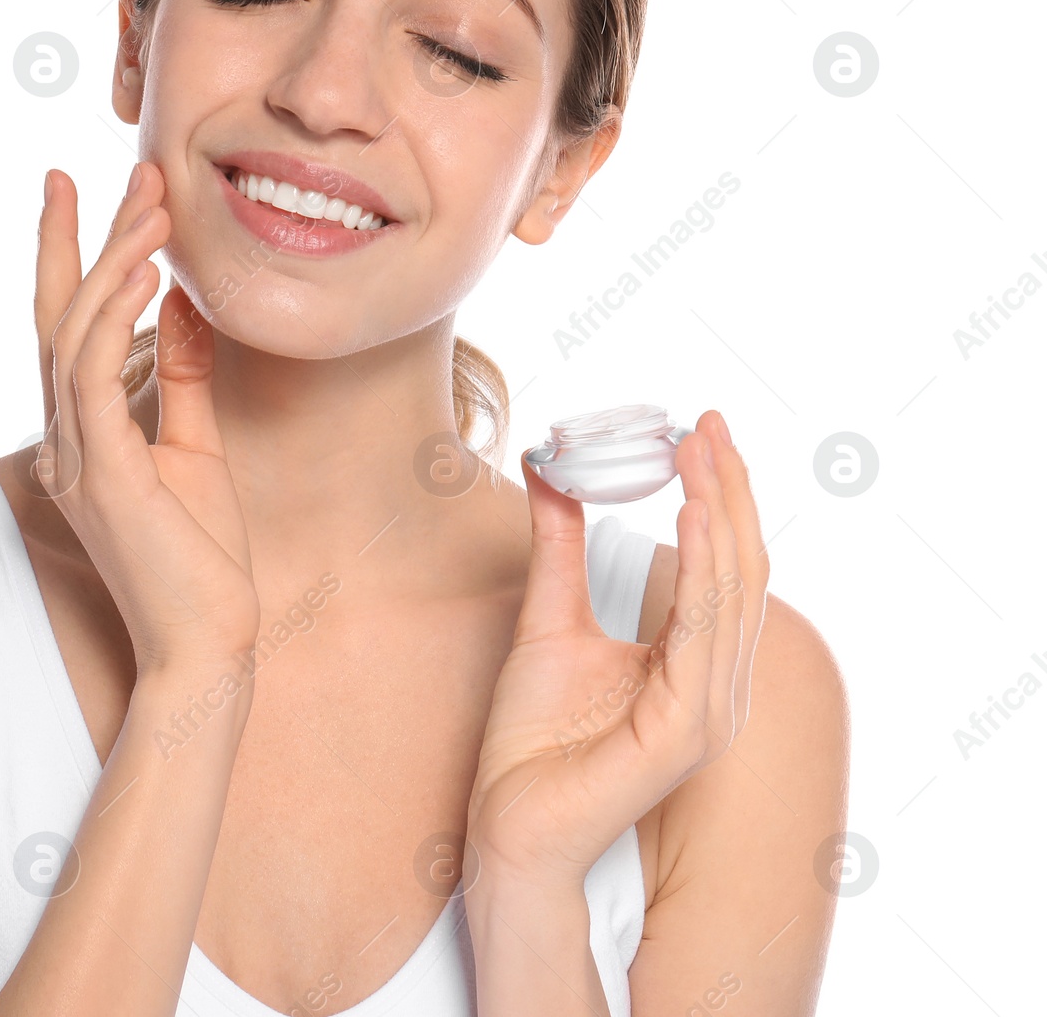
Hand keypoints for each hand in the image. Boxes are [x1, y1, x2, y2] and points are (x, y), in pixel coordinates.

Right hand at [32, 161, 260, 674]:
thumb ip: (185, 377)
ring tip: (150, 204)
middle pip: (61, 314)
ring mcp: (76, 456)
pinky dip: (114, 318)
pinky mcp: (102, 475)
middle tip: (127, 170)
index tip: (88, 187)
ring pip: (74, 334)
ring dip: (112, 261)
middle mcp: (65, 437)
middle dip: (88, 236)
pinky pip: (92, 378)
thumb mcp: (197, 446)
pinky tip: (147, 274)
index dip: (72, 254)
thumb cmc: (202, 557)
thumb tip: (191, 305)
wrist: (210, 645)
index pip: (68, 325)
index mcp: (83, 432)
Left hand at [464, 412, 769, 888]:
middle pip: (738, 568)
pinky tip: (694, 514)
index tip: (698, 429)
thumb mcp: (548, 617)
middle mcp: (715, 686)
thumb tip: (553, 470)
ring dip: (719, 512)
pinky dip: (703, 568)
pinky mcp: (684, 732)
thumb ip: (558, 545)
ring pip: (730, 591)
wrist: (506, 823)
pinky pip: (702, 634)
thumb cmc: (530, 741)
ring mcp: (708, 712)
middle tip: (707, 421)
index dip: (716, 494)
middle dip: (727, 487)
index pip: (723, 565)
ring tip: (701, 449)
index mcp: (693, 664)